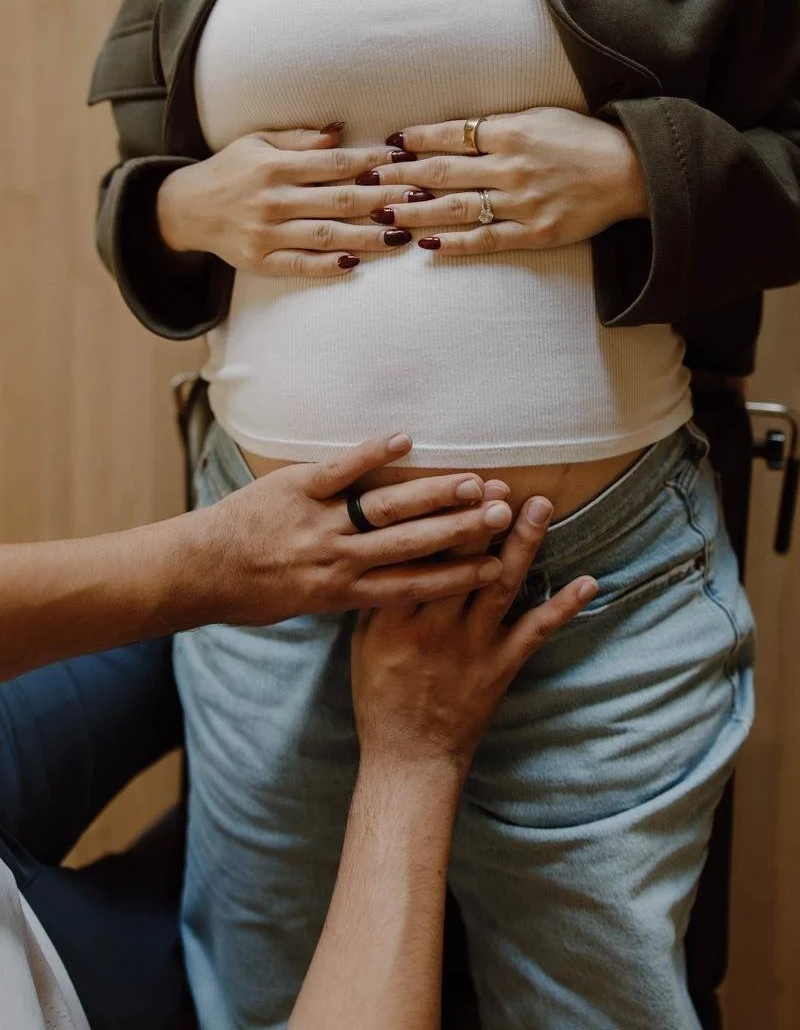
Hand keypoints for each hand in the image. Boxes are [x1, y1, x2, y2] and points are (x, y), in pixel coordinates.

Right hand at [155, 124, 435, 277]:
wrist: (186, 209)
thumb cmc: (231, 170)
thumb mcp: (259, 143)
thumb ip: (300, 139)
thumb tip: (341, 130)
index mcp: (275, 165)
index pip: (334, 164)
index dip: (372, 163)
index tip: (404, 162)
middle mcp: (272, 199)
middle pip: (338, 200)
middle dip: (382, 200)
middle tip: (418, 200)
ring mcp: (266, 233)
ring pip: (325, 235)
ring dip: (366, 236)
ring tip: (401, 236)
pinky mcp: (260, 261)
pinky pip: (300, 265)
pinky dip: (327, 265)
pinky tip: (355, 263)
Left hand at [194, 432, 514, 624]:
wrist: (198, 572)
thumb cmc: (249, 595)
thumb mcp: (304, 607)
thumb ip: (346, 591)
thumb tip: (385, 586)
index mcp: (343, 592)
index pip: (413, 585)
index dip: (458, 575)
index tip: (496, 566)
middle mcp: (338, 559)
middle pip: (412, 543)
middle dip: (461, 530)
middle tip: (502, 514)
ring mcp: (319, 521)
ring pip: (386, 507)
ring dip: (432, 493)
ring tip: (472, 481)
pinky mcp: (297, 487)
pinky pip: (341, 469)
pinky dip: (372, 453)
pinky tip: (405, 439)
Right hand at [351, 498, 597, 780]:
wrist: (410, 755)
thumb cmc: (380, 695)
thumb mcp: (363, 640)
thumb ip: (379, 595)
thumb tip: (392, 546)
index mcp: (395, 613)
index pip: (418, 553)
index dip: (439, 515)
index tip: (457, 483)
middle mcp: (434, 624)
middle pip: (461, 560)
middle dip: (483, 518)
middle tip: (501, 482)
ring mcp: (472, 645)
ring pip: (499, 583)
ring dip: (524, 543)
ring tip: (540, 506)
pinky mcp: (501, 665)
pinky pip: (536, 631)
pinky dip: (563, 606)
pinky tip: (588, 581)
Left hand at [354, 107, 649, 254]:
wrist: (629, 172)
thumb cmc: (581, 140)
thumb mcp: (538, 118)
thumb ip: (497, 127)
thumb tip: (453, 134)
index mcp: (510, 133)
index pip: (450, 136)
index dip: (415, 141)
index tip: (388, 145)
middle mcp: (511, 167)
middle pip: (443, 173)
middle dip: (401, 177)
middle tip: (367, 180)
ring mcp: (522, 203)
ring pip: (458, 209)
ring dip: (417, 212)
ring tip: (384, 215)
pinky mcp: (535, 233)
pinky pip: (487, 240)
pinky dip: (456, 243)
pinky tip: (428, 246)